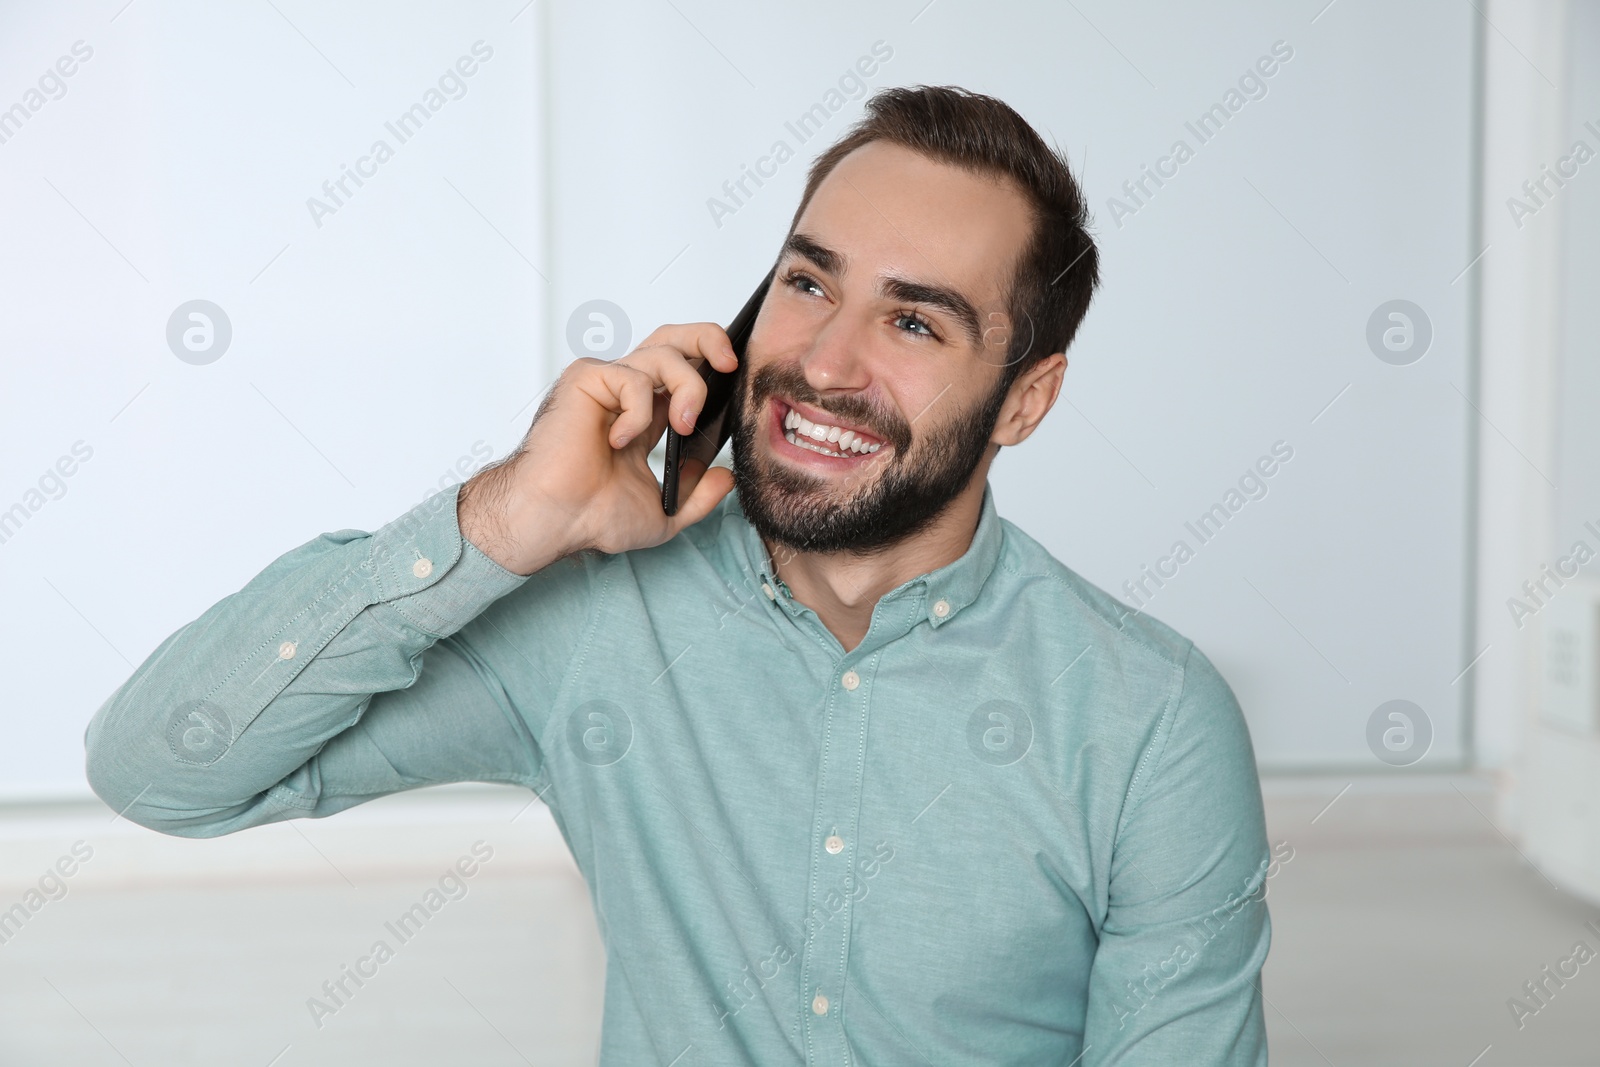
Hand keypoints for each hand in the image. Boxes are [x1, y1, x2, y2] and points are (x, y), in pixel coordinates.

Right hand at [459, 323, 738, 574]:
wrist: (556, 521)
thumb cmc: (591, 515)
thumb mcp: (665, 513)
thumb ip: (699, 497)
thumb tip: (727, 477)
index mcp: (646, 415)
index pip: (686, 371)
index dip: (714, 368)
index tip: (738, 382)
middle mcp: (627, 393)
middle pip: (674, 339)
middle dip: (709, 339)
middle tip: (729, 364)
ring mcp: (607, 384)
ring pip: (664, 354)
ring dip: (688, 388)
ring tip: (683, 427)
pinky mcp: (587, 380)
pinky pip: (633, 378)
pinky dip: (639, 411)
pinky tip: (619, 441)